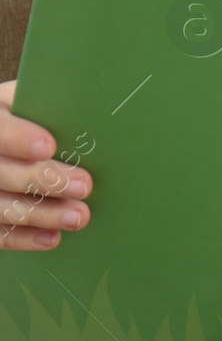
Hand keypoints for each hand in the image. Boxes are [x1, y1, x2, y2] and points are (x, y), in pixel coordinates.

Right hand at [0, 80, 92, 249]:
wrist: (8, 139)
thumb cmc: (32, 116)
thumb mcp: (34, 102)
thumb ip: (53, 107)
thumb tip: (92, 110)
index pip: (0, 131)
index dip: (19, 139)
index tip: (49, 146)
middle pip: (2, 173)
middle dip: (45, 180)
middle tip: (84, 185)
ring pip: (1, 207)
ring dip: (42, 214)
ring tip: (78, 217)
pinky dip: (24, 238)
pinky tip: (52, 238)